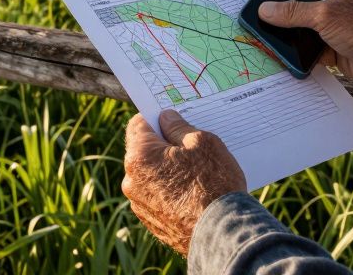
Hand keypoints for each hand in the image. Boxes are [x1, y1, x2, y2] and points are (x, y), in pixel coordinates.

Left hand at [121, 110, 245, 254]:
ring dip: (167, 171)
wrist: (221, 233)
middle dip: (163, 146)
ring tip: (196, 173)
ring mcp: (140, 205)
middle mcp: (131, 181)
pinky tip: (193, 193)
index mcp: (139, 156)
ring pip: (150, 176)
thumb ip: (178, 127)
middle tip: (190, 146)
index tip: (172, 119)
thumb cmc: (213, 183)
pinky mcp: (151, 223)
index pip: (138, 124)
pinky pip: (157, 197)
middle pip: (143, 151)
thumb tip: (165, 118)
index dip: (156, 118)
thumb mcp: (202, 142)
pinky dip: (170, 192)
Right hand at [258, 0, 352, 88]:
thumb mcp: (324, 14)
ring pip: (303, 30)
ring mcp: (334, 26)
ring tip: (266, 40)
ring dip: (290, 37)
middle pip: (301, 7)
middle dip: (284, 16)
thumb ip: (294, 11)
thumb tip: (266, 9)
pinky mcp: (334, 47)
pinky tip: (283, 56)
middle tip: (260, 21)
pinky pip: (309, 49)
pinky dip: (298, 53)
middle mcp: (336, 2)